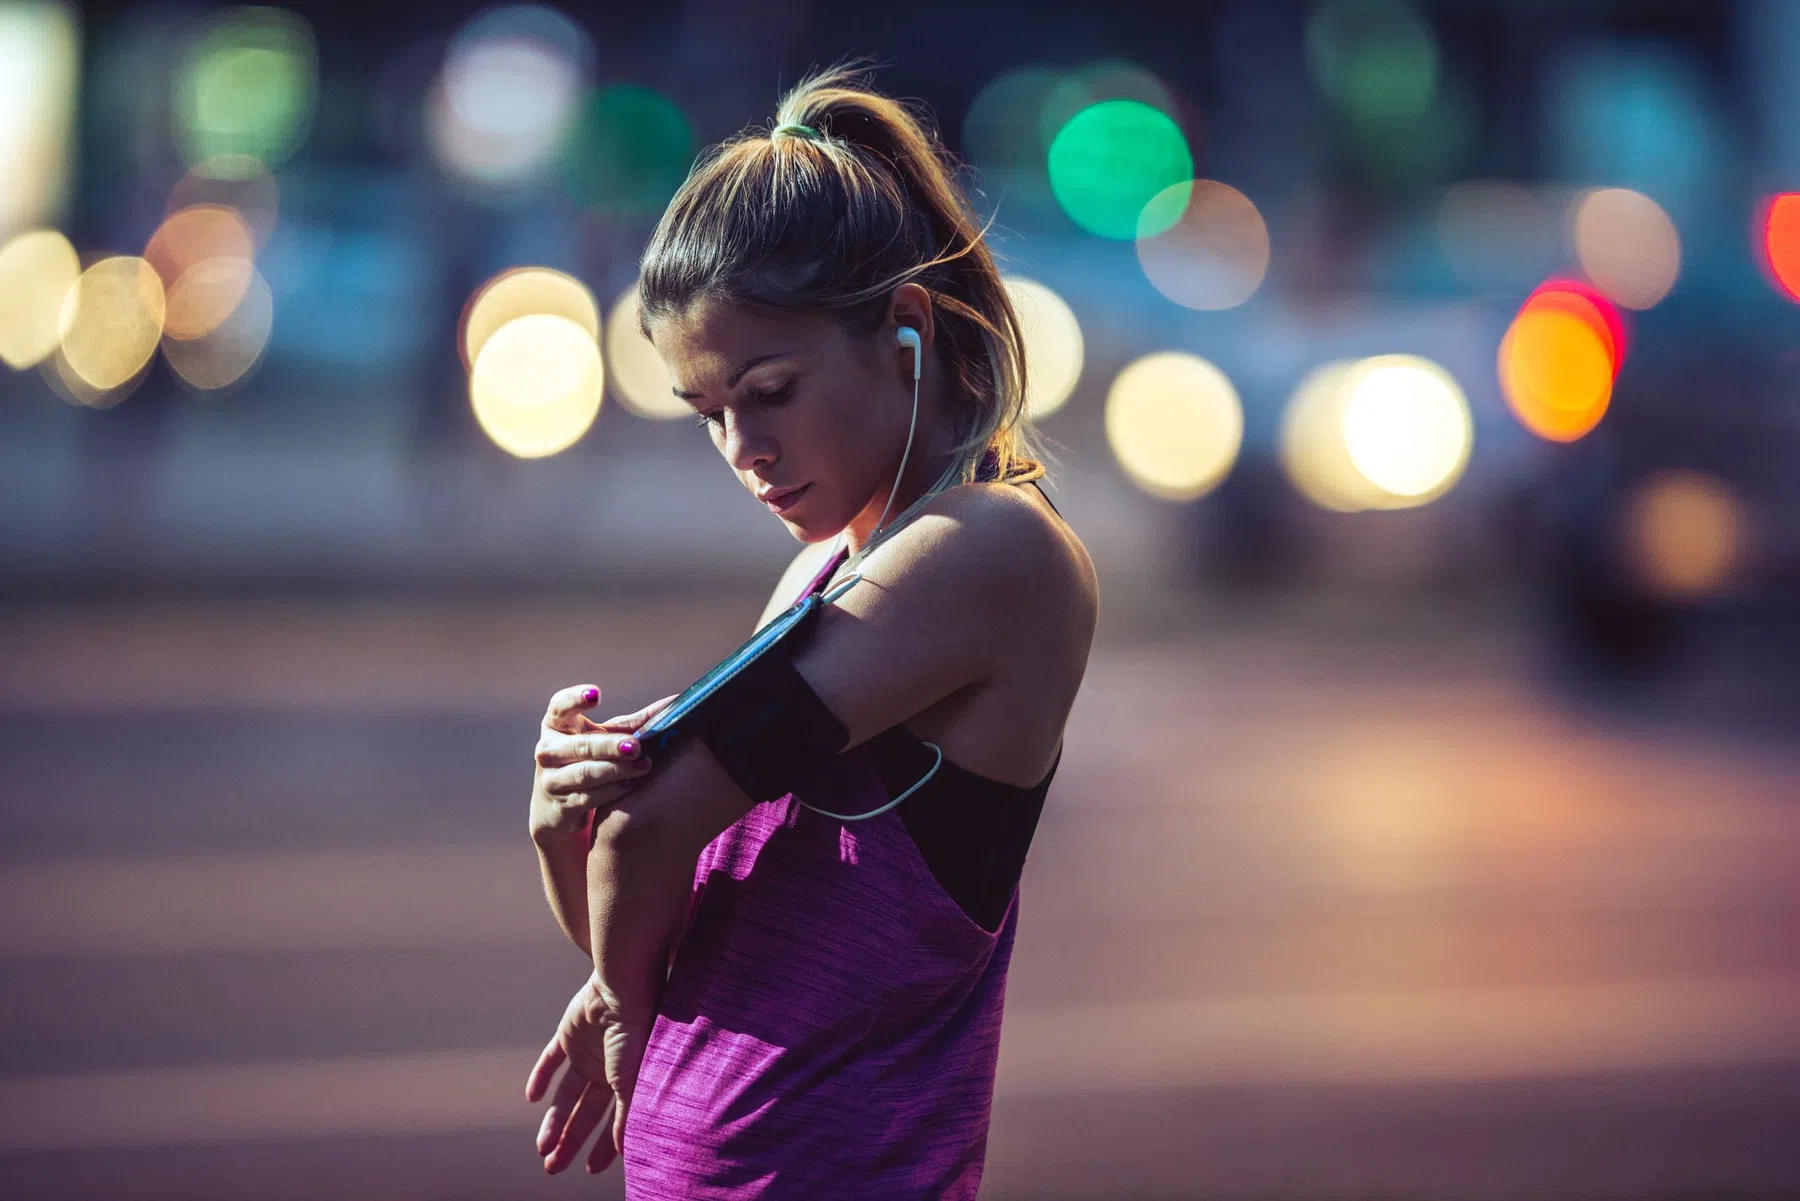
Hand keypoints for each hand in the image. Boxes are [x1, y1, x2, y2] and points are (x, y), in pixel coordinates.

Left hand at [526, 973, 651, 1174]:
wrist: (622, 986)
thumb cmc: (636, 1033)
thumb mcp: (632, 1080)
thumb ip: (625, 1115)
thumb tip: (624, 1151)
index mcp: (628, 1081)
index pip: (614, 1122)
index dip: (603, 1147)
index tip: (589, 1170)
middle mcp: (608, 1069)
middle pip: (586, 1113)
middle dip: (570, 1140)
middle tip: (552, 1167)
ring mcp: (588, 1051)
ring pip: (567, 1094)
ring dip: (554, 1120)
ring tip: (541, 1147)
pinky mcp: (569, 1034)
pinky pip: (551, 1060)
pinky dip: (541, 1077)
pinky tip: (532, 1099)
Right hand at [530, 687, 673, 841]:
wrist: (556, 806)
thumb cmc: (586, 760)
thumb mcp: (603, 738)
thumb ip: (634, 723)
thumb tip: (674, 704)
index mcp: (556, 725)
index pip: (560, 706)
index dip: (576, 699)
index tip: (597, 694)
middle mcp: (548, 750)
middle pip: (582, 744)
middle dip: (610, 745)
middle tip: (636, 746)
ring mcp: (551, 779)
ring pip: (586, 773)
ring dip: (617, 770)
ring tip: (643, 765)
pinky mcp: (560, 805)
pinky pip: (589, 797)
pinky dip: (612, 790)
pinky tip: (631, 784)